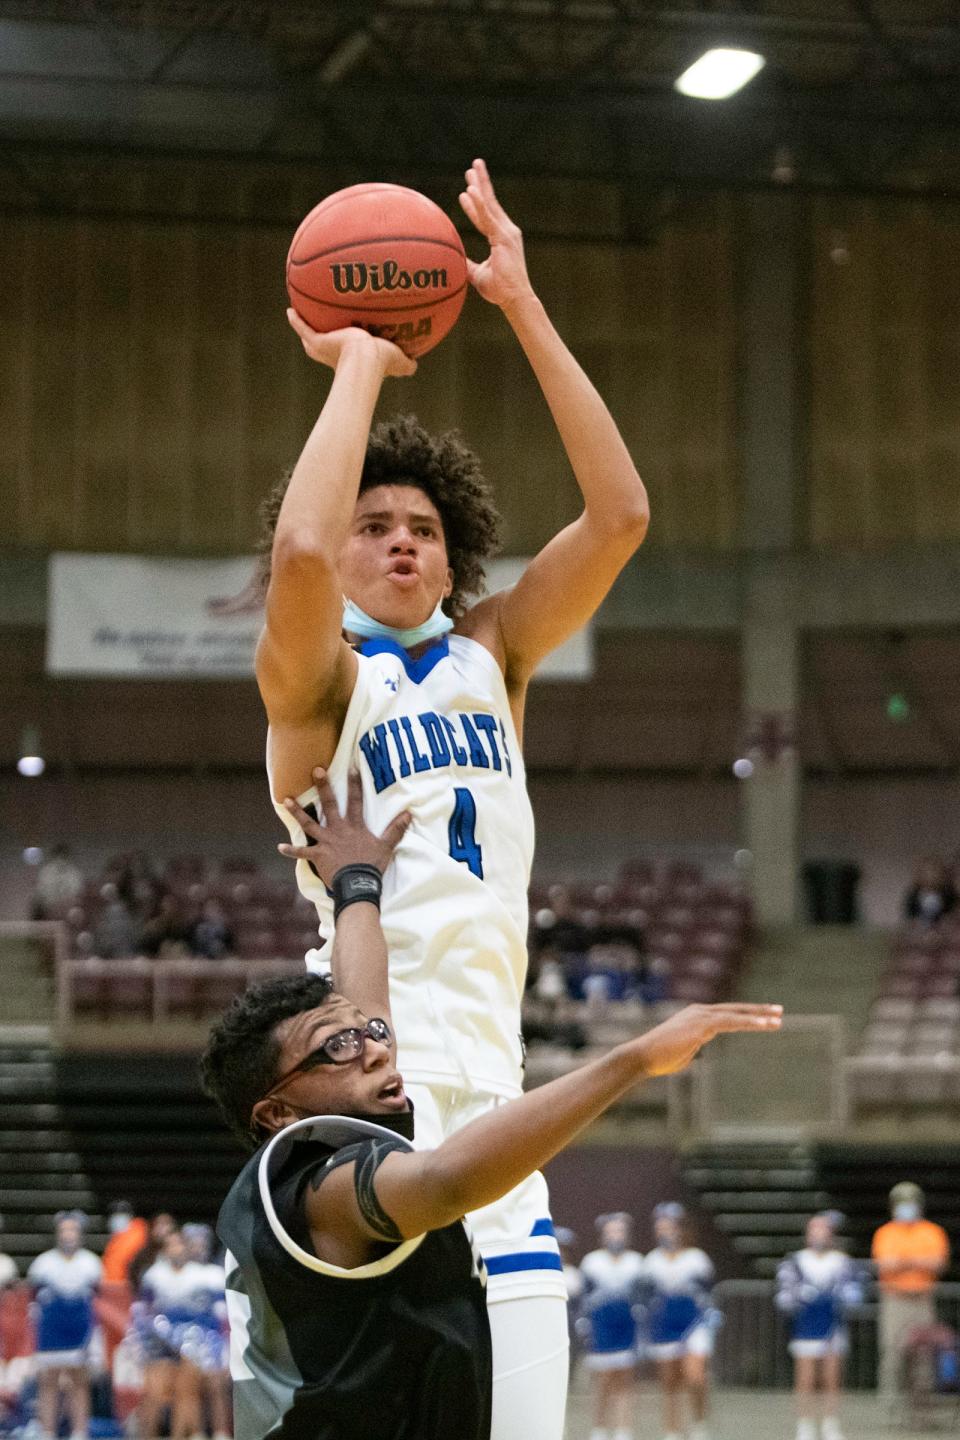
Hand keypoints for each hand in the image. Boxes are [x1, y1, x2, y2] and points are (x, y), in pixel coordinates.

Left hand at [278, 768, 410, 885]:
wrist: (358, 884)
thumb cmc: (372, 865)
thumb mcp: (387, 846)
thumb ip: (396, 830)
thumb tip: (409, 814)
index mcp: (355, 826)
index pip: (355, 801)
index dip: (355, 784)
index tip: (352, 768)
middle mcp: (338, 830)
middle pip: (329, 804)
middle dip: (322, 786)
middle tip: (315, 770)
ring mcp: (326, 842)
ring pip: (309, 823)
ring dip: (297, 812)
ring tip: (286, 800)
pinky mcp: (318, 855)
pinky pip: (302, 852)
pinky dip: (291, 850)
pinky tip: (280, 846)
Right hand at [286, 309, 416, 377]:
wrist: (366, 360)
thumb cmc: (383, 363)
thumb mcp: (398, 362)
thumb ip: (407, 364)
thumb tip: (415, 364)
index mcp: (350, 360)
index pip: (344, 354)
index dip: (344, 349)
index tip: (346, 341)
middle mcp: (334, 355)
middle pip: (322, 345)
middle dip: (320, 337)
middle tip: (319, 327)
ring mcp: (323, 348)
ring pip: (310, 336)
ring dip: (304, 326)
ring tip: (299, 313)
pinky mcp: (317, 341)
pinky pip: (303, 327)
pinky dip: (296, 320)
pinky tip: (290, 309)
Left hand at [459, 158, 534, 309]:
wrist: (514, 298)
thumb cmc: (500, 290)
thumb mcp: (477, 274)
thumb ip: (467, 264)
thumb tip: (453, 259)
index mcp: (502, 237)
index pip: (487, 214)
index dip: (477, 201)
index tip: (468, 188)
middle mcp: (507, 231)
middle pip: (491, 202)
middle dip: (481, 182)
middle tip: (474, 165)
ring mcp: (507, 232)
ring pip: (489, 205)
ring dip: (479, 185)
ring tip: (471, 169)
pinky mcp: (503, 237)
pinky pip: (488, 217)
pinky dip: (478, 204)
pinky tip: (470, 190)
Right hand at [636, 1003, 782, 1076]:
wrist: (642, 1057)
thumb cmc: (659, 1059)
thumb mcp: (682, 1053)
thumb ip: (694, 1047)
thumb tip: (698, 1050)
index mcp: (696, 1017)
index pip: (726, 1014)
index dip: (746, 1015)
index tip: (764, 1017)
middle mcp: (699, 1011)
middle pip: (734, 1009)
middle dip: (758, 1010)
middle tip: (779, 1011)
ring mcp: (700, 1016)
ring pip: (735, 1014)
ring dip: (758, 1017)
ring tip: (778, 1020)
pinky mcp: (701, 1024)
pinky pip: (731, 1021)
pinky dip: (749, 1021)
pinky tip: (764, 1024)